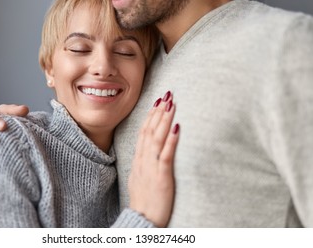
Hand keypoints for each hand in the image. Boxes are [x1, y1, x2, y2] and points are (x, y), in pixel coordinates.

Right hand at [129, 92, 178, 226]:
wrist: (141, 220)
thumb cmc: (143, 201)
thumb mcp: (138, 178)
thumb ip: (142, 163)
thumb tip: (145, 153)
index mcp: (138, 160)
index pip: (143, 132)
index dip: (150, 116)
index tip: (156, 103)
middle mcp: (143, 160)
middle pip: (149, 131)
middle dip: (158, 112)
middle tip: (166, 95)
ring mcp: (151, 167)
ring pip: (156, 138)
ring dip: (164, 120)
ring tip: (171, 104)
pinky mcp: (161, 176)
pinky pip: (166, 155)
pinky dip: (171, 140)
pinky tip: (177, 127)